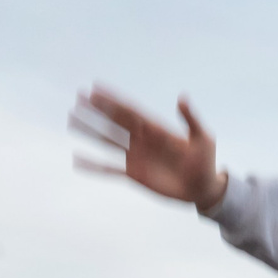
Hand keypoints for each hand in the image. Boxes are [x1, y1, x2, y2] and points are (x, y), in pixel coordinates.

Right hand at [72, 89, 227, 212]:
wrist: (203, 189)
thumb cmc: (206, 162)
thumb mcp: (203, 139)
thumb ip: (191, 120)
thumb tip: (181, 98)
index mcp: (155, 128)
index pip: (129, 110)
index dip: (112, 100)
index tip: (95, 88)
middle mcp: (141, 140)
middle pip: (114, 122)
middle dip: (96, 111)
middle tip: (77, 98)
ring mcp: (135, 156)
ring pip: (107, 141)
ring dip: (90, 131)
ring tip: (71, 121)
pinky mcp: (134, 174)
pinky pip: (109, 169)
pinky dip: (93, 165)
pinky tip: (77, 161)